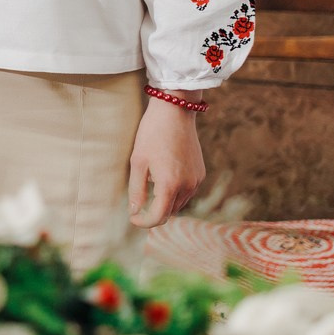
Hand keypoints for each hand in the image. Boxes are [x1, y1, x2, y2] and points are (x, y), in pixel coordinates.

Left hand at [127, 99, 204, 227]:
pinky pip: (187, 192)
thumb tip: (135, 211)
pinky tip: (163, 177)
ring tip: (150, 186)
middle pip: (169, 212)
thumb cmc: (152, 134)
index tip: (133, 218)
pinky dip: (174, 193)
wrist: (175, 112)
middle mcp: (188, 186)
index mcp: (170, 184)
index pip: (159, 217)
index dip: (144, 222)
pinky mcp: (201, 173)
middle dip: (153, 213)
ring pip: (179, 203)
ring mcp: (197, 180)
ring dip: (164, 202)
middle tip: (137, 205)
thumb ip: (136, 190)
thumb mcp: (138, 162)